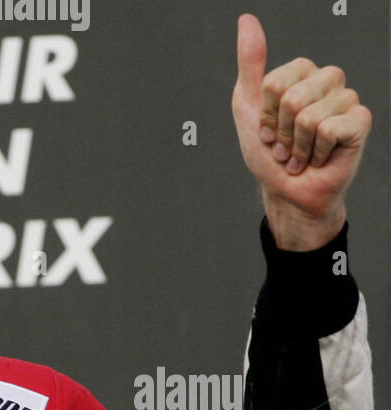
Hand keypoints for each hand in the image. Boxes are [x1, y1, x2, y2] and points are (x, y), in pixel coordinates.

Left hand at [232, 13, 369, 249]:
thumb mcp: (247, 107)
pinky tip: (318, 157)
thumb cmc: (268, 153)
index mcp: (302, 74)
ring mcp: (346, 100)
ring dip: (296, 147)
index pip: (275, 83)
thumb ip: (250, 64)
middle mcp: (327, 81)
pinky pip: (329, 129)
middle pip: (292, 97)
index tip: (266, 130)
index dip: (265, 114)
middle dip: (279, 132)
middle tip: (284, 145)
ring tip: (299, 154)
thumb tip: (246, 21)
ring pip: (309, 117)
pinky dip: (315, 152)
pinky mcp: (360, 122)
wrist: (286, 191)